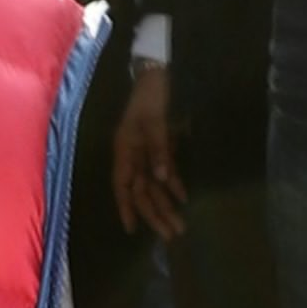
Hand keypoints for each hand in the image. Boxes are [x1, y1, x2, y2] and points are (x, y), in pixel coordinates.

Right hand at [113, 53, 186, 238]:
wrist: (158, 72)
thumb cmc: (152, 95)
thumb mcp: (155, 120)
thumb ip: (158, 150)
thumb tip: (161, 180)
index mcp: (125, 149)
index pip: (124, 185)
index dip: (126, 207)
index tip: (131, 229)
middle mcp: (133, 155)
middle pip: (142, 191)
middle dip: (155, 213)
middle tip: (171, 234)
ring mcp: (146, 151)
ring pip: (155, 185)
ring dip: (166, 204)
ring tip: (180, 225)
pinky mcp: (159, 146)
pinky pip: (165, 171)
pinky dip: (174, 184)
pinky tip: (182, 198)